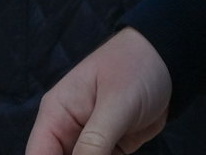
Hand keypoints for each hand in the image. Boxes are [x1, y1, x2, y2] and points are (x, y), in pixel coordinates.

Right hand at [25, 28, 170, 154]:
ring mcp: (87, 140)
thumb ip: (94, 142)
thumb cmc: (136, 68)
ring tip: (115, 151)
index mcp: (57, 112)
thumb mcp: (116, 105)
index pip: (37, 154)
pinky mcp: (108, 148)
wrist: (168, 61)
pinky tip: (120, 154)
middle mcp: (66, 129)